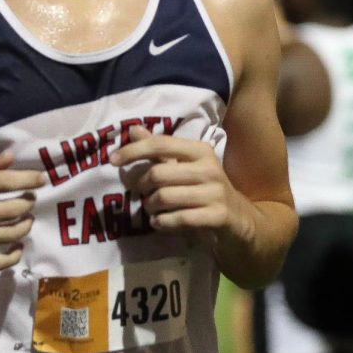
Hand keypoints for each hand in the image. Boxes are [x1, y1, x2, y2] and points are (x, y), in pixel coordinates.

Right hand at [0, 151, 43, 269]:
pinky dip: (12, 256)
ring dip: (24, 227)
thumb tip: (11, 158)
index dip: (25, 179)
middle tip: (31, 200)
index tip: (41, 179)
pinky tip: (18, 247)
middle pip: (7, 211)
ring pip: (5, 236)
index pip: (0, 182)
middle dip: (27, 204)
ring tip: (27, 220)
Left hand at [108, 125, 241, 241]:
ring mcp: (215, 192)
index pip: (160, 144)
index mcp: (200, 150)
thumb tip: (132, 129)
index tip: (112, 160)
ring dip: (151, 207)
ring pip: (165, 198)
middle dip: (142, 187)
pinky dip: (162, 223)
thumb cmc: (206, 190)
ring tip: (152, 209)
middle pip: (158, 174)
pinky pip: (178, 219)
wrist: (240, 220)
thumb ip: (159, 151)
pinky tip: (160, 223)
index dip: (133, 150)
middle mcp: (209, 168)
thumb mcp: (186, 167)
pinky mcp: (218, 216)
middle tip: (142, 195)